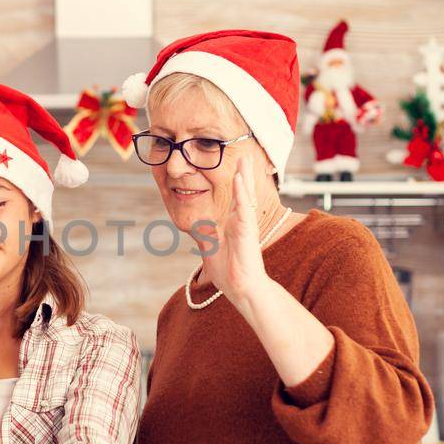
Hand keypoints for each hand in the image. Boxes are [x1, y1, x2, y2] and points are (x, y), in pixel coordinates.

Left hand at [197, 157, 267, 303]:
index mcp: (233, 224)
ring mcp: (245, 224)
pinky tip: (239, 178)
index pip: (234, 198)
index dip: (235, 183)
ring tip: (244, 159)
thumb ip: (205, 234)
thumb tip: (196, 226)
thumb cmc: (229, 272)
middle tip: (244, 155)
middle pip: (243, 192)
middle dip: (243, 173)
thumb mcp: (211, 247)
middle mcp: (241, 221)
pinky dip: (241, 192)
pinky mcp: (247, 229)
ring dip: (244, 176)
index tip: (233, 167)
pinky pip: (244, 207)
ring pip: (245, 195)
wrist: (240, 287)